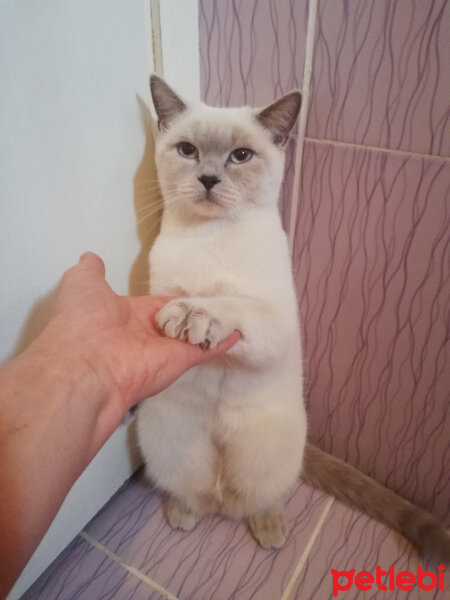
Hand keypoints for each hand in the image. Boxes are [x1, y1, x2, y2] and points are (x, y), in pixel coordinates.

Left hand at [42, 252, 238, 411]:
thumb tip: (91, 257)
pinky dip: (224, 340)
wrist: (87, 363)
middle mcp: (148, 334)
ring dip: (213, 321)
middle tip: (221, 297)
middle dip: (197, 311)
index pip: (157, 305)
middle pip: (180, 319)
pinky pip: (206, 347)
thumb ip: (91, 270)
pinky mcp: (183, 360)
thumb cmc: (84, 320)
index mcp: (127, 317)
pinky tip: (239, 330)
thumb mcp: (82, 283)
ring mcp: (166, 349)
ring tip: (236, 306)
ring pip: (195, 332)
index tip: (191, 291)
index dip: (173, 299)